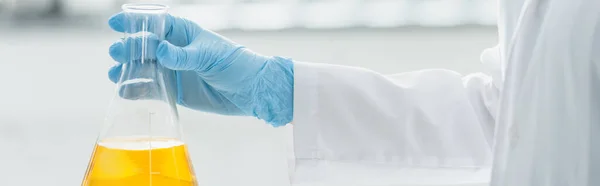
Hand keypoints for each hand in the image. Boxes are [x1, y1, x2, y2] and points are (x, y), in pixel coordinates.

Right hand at [107, 13, 293, 126]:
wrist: (249, 92)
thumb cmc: (235, 64)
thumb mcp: (209, 56)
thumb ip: (183, 55)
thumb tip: (159, 51)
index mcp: (184, 34)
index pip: (155, 24)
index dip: (135, 24)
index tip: (116, 25)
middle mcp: (175, 51)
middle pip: (144, 47)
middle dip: (128, 49)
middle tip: (118, 53)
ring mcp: (174, 71)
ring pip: (143, 68)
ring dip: (128, 69)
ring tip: (115, 73)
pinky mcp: (175, 91)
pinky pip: (151, 89)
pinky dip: (137, 90)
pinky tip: (124, 91)